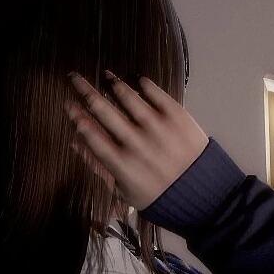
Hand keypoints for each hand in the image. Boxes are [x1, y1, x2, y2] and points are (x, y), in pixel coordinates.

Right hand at [66, 71, 209, 210]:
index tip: (68, 103)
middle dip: (84, 90)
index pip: (90, 133)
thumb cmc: (161, 196)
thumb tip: (74, 143)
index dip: (76, 115)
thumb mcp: (124, 191)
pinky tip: (137, 80)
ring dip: (114, 84)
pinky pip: (156, 93)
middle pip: (102, 109)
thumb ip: (98, 167)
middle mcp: (136, 143)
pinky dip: (144, 84)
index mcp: (120, 163)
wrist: (204, 194)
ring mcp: (157, 127)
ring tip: (107, 76)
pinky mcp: (177, 117)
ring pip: (128, 97)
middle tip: (75, 77)